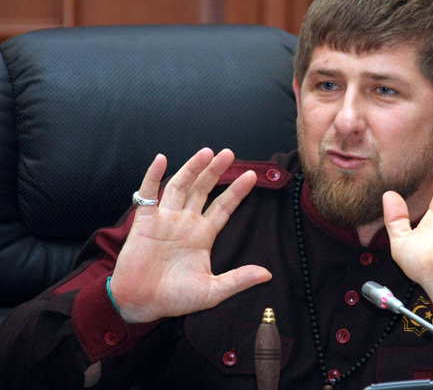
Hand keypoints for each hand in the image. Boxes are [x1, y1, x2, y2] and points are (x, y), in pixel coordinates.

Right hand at [110, 148, 271, 322]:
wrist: (141, 305)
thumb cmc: (175, 298)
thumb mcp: (212, 291)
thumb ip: (238, 279)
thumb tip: (267, 274)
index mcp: (203, 235)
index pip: (223, 207)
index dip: (236, 192)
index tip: (252, 176)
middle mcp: (185, 222)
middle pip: (203, 190)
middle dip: (216, 171)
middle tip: (229, 153)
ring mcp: (165, 219)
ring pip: (180, 186)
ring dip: (192, 168)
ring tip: (206, 152)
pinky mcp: (145, 222)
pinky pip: (148, 194)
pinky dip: (153, 176)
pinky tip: (162, 159)